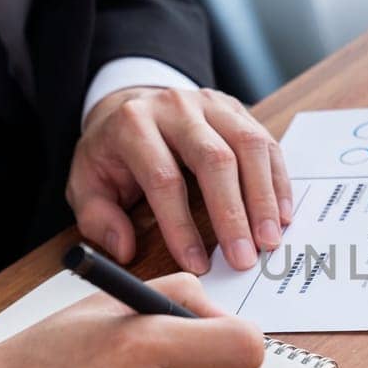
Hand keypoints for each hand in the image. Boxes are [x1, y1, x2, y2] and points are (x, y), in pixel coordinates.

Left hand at [69, 87, 293, 273]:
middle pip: (214, 159)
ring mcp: (211, 104)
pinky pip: (267, 142)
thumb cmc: (112, 152)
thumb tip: (124, 248)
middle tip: (245, 258)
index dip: (181, 225)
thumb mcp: (87, 183)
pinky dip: (277, 182)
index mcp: (133, 125)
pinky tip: (280, 215)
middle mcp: (175, 108)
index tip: (198, 263)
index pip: (163, 178)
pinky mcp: (237, 109)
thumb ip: (98, 217)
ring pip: (248, 146)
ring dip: (263, 198)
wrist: (129, 105)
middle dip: (233, 214)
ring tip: (269, 240)